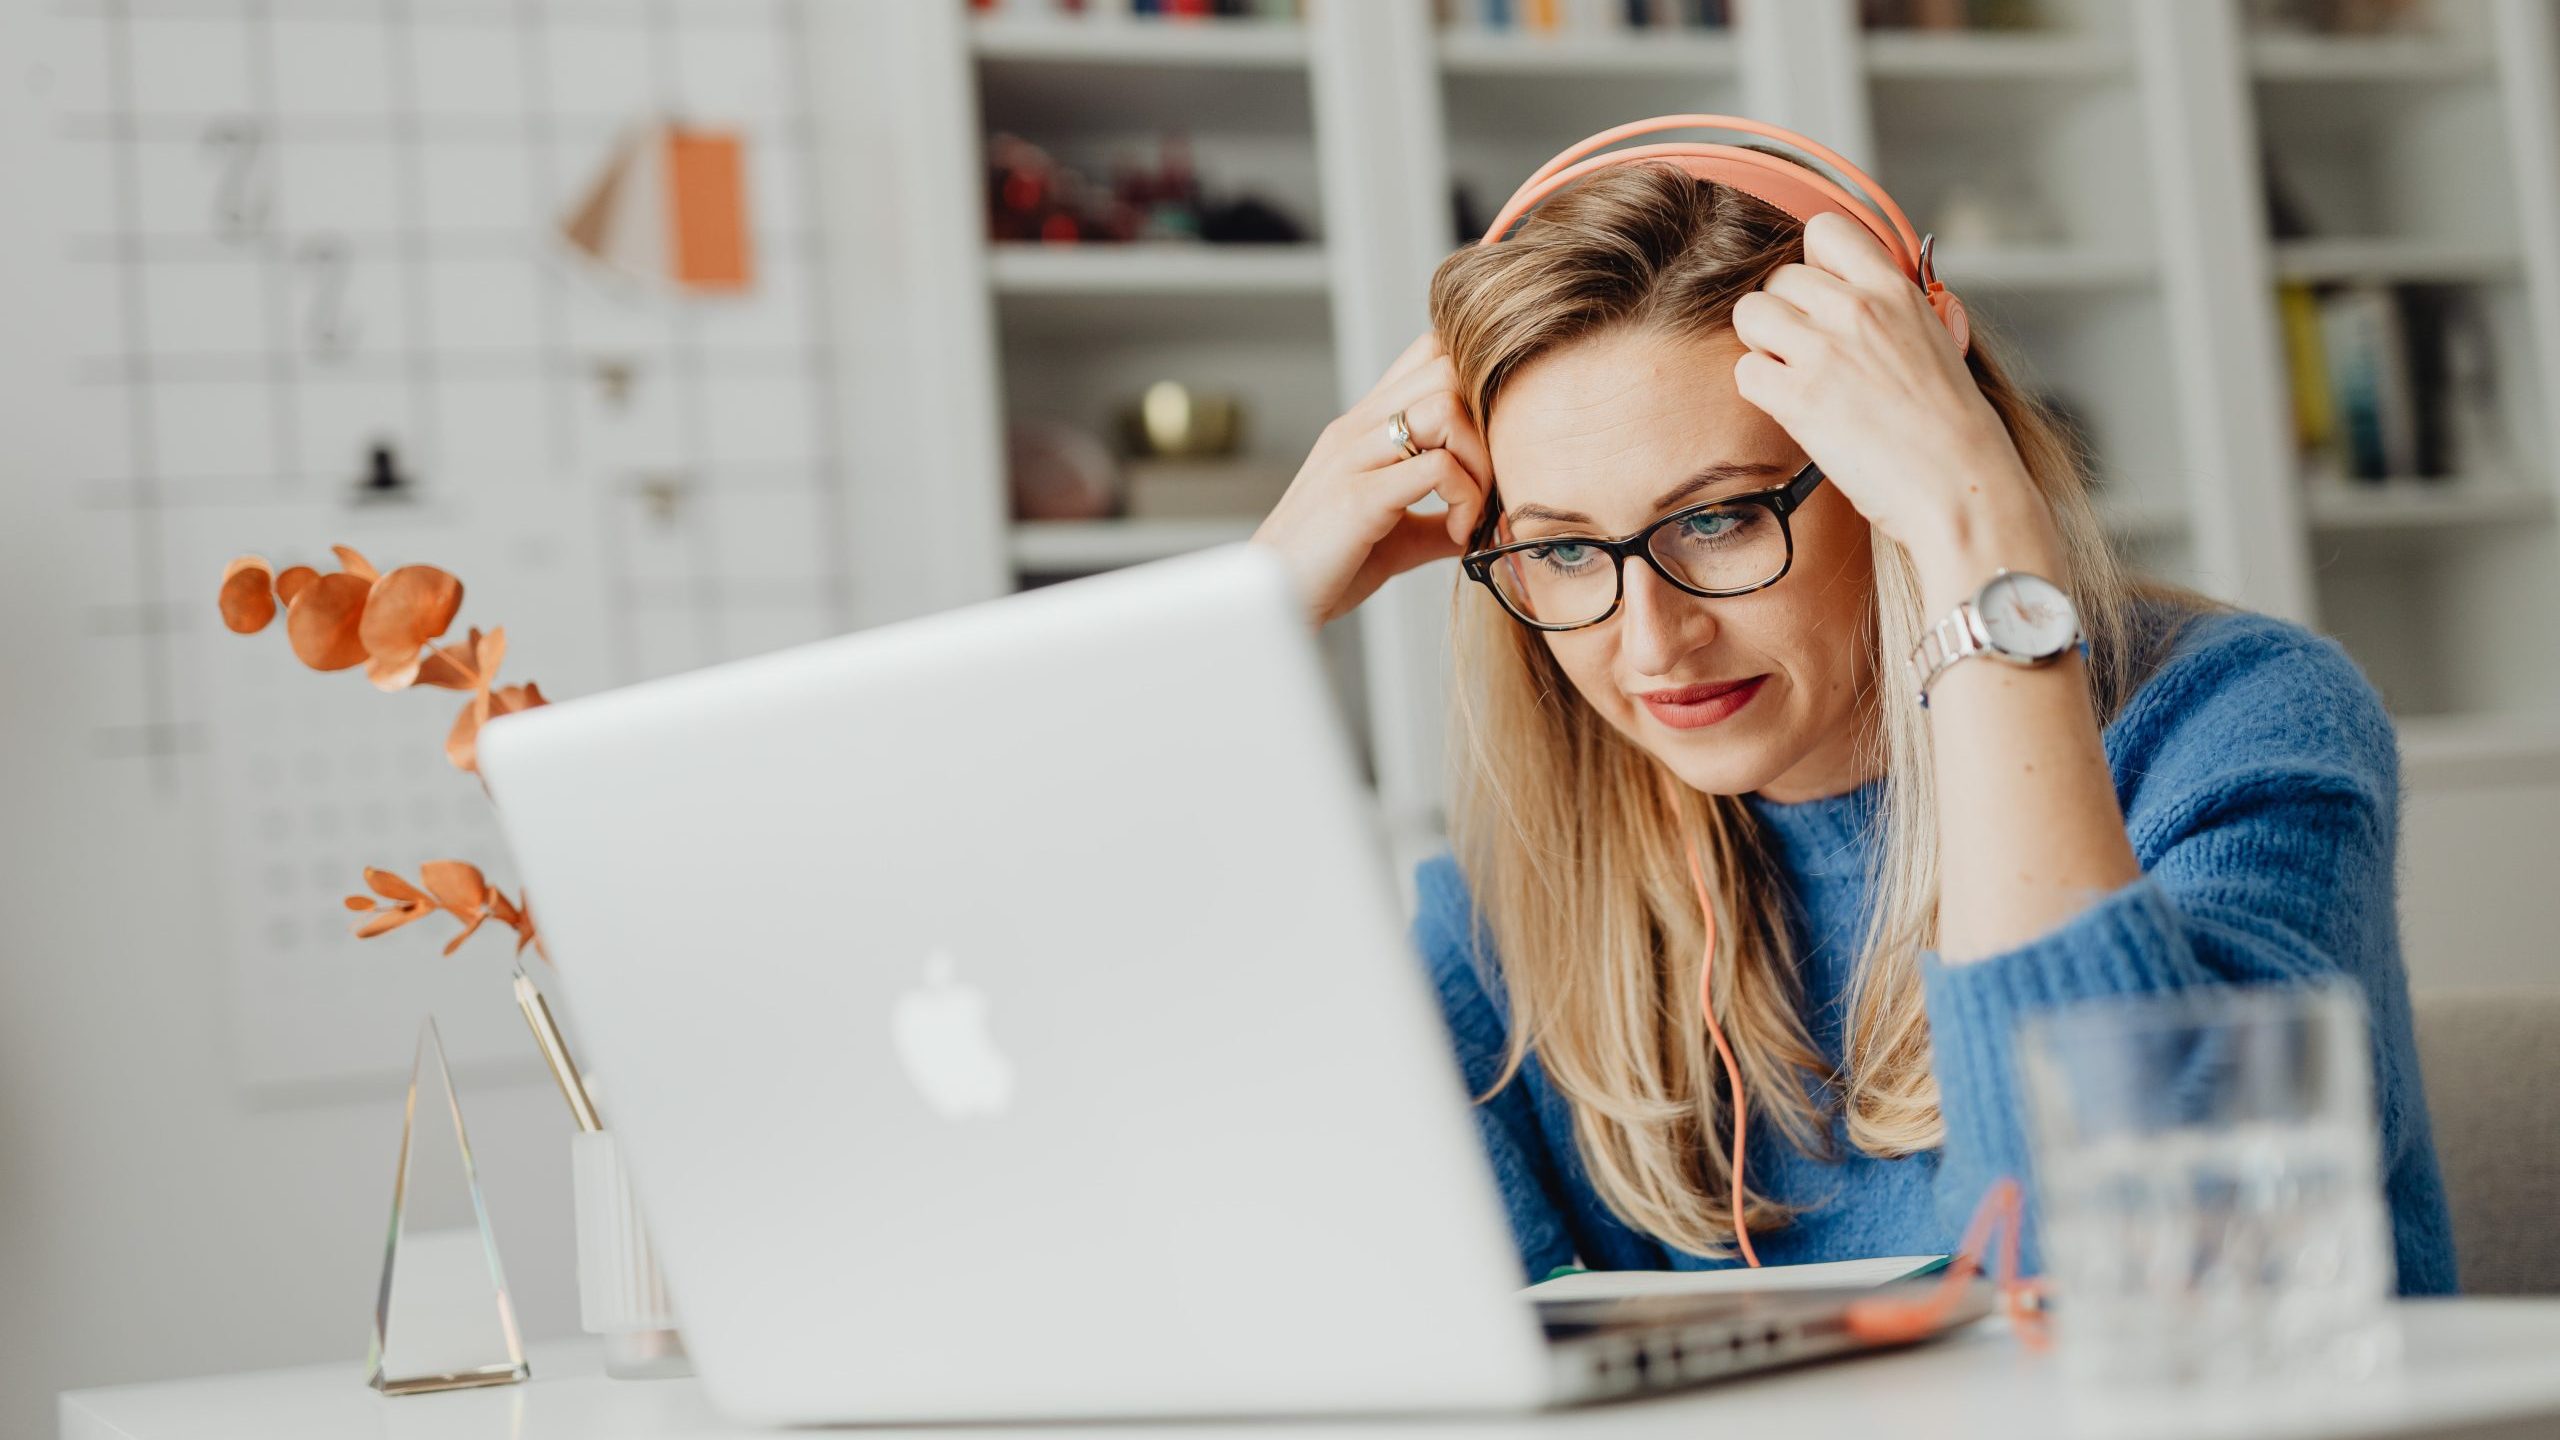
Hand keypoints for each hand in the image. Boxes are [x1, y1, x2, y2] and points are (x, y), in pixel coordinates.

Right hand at [1250, 329, 1493, 626]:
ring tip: (1470, 511)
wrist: (1276, 600)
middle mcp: (1356, 428)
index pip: (1428, 354)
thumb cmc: (1328, 566)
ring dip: (1479, 463)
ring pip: (1446, 408)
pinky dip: (1465, 499)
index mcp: (1363, 426)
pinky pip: (1437, 466)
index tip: (1485, 449)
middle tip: (1486, 482)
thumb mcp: (1396, 533)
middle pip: (1446, 369)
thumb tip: (1491, 520)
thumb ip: (1438, 517)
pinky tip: (1456, 532)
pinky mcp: (1357, 495)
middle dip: (1486, 424)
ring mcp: (1353, 457)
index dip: (1475, 387)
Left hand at [1728, 212, 2062, 605]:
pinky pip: (1745, 371)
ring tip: (1795, 376)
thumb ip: (1897, 309)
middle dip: (1784, 314)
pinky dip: (1760, 390)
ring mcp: (1825, 351)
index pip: (1826, 230)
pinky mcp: (1799, 398)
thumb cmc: (1955, 428)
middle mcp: (1856, 308)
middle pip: (1778, 277)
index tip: (1822, 297)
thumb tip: (1865, 289)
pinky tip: (1792, 408)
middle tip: (1808, 353)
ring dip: (1763, 346)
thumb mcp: (1938, 342)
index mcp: (1895, 289)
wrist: (1962, 486)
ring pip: (1750, 314)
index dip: (1813, 263)